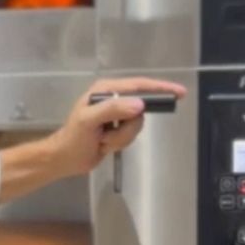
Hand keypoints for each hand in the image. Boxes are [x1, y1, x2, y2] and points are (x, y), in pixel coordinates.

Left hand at [51, 77, 186, 176]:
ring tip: (103, 141)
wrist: (65, 159)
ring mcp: (116, 115)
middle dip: (127, 127)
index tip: (179, 93)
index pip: (138, 85)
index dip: (160, 88)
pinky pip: (131, 135)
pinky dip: (120, 143)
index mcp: (105, 90)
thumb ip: (112, 110)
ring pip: (136, 125)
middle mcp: (113, 99)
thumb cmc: (73, 138)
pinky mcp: (118, 129)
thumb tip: (140, 105)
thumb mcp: (89, 121)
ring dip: (121, 137)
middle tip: (111, 135)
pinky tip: (104, 145)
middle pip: (140, 109)